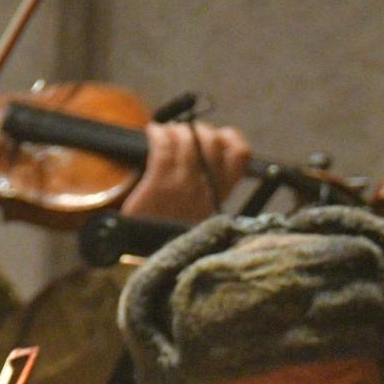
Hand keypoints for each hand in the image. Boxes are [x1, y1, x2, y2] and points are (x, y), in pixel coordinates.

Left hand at [120, 120, 250, 223]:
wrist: (143, 253)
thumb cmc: (170, 228)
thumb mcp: (201, 213)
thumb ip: (210, 187)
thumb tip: (212, 146)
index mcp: (220, 196)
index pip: (240, 155)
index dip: (230, 138)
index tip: (217, 137)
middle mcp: (206, 191)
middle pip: (212, 141)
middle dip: (197, 130)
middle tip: (184, 134)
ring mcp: (182, 188)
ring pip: (187, 140)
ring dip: (175, 130)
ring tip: (166, 133)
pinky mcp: (158, 186)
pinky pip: (162, 147)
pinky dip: (158, 133)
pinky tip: (152, 133)